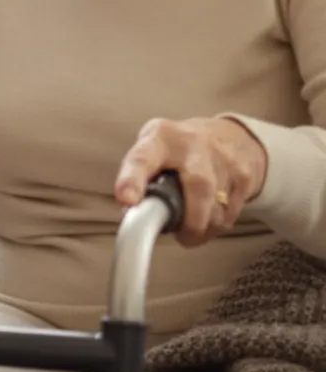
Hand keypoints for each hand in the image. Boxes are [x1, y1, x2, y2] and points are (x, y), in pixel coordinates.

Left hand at [115, 116, 268, 246]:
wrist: (229, 136)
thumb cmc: (179, 147)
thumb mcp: (153, 147)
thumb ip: (139, 176)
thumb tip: (129, 214)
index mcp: (160, 137)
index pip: (143, 158)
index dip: (133, 180)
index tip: (127, 201)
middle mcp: (192, 145)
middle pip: (198, 187)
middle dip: (189, 220)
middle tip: (180, 235)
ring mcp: (223, 161)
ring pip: (216, 209)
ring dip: (201, 227)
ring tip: (191, 225)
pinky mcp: (244, 179)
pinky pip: (229, 216)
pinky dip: (215, 226)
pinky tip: (208, 218)